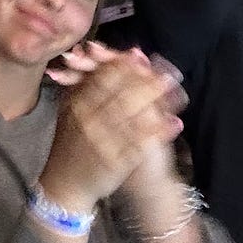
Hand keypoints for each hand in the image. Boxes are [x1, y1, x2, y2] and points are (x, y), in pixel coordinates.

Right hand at [38, 46, 186, 213]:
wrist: (64, 185)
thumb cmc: (69, 144)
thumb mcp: (69, 112)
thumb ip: (83, 85)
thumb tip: (99, 59)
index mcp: (77, 106)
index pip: (103, 78)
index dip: (125, 66)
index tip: (143, 58)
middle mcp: (88, 122)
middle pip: (122, 94)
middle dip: (147, 82)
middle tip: (169, 73)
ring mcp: (102, 142)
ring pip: (134, 116)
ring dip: (158, 103)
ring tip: (178, 92)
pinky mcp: (115, 162)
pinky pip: (141, 143)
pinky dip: (159, 132)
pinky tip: (175, 123)